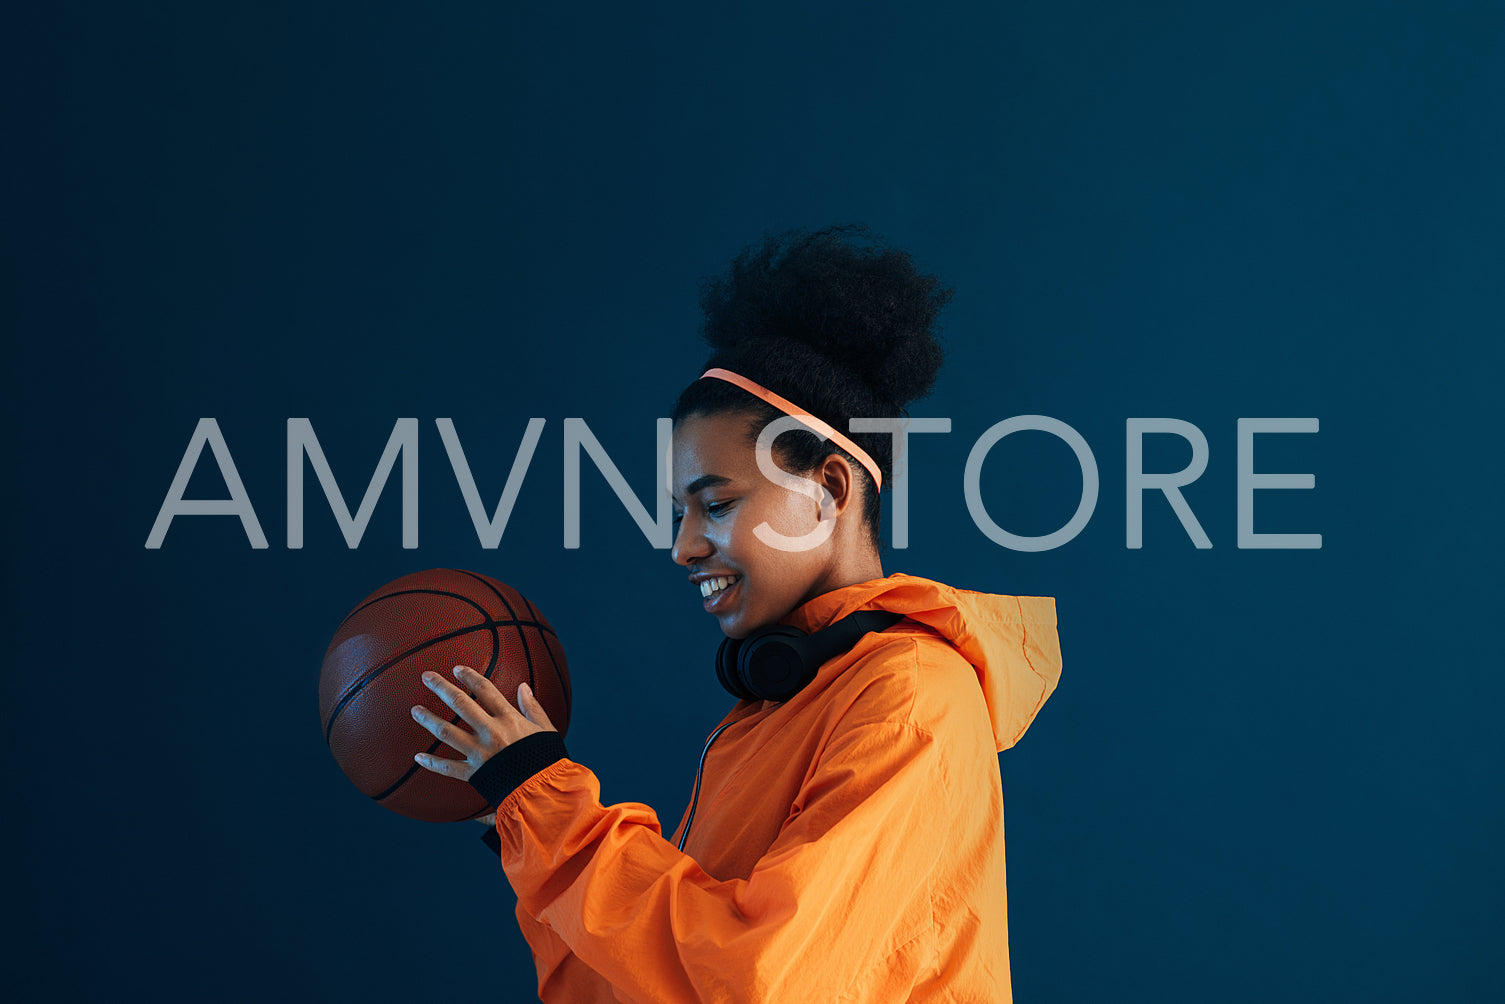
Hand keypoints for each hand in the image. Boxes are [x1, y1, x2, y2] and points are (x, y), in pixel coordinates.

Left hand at [410, 665, 557, 782]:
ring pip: (447, 732)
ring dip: (429, 719)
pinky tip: (418, 757)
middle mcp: (491, 732)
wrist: (544, 790)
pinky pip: (448, 768)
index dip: (470, 677)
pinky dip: (432, 763)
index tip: (456, 669)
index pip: (485, 691)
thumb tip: (523, 686)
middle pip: (461, 704)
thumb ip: (533, 707)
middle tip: (426, 676)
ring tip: (415, 710)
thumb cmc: (547, 759)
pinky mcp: (474, 774)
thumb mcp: (546, 729)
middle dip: (442, 688)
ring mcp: (480, 753)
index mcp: (509, 719)